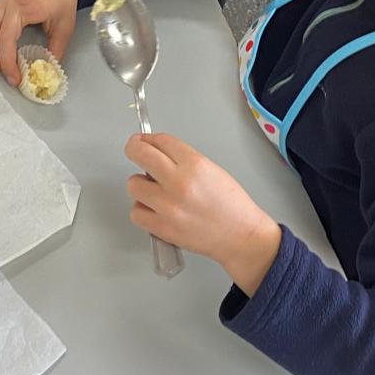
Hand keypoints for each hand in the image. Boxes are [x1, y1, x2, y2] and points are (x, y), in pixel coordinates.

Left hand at [125, 133, 281, 292]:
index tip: (144, 140)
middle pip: (139, 154)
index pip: (160, 140)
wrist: (241, 236)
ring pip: (133, 184)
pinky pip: (136, 213)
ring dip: (140, 185)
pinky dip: (142, 210)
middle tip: (135, 151)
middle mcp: (179, 183)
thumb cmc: (231, 205)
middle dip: (134, 149)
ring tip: (154, 190)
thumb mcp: (211, 169)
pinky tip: (155, 209)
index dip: (149, 138)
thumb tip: (157, 153)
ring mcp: (168, 207)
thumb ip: (183, 159)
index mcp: (194, 164)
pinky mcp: (163, 228)